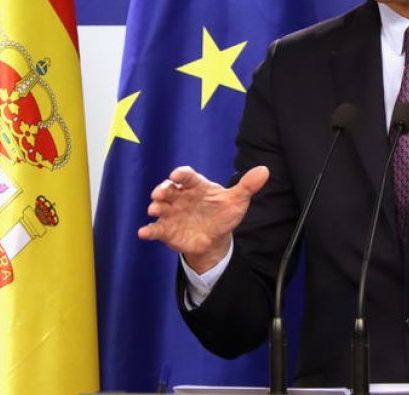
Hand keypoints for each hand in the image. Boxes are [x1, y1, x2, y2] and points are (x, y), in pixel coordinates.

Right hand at [137, 165, 269, 273]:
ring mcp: (171, 213)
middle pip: (169, 189)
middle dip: (162, 189)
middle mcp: (180, 197)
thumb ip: (247, 186)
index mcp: (195, 186)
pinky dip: (148, 230)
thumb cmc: (223, 213)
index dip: (182, 174)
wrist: (215, 237)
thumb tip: (265, 171)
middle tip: (159, 193)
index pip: (187, 176)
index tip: (177, 174)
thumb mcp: (237, 200)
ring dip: (155, 207)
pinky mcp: (167, 229)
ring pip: (160, 207)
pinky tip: (143, 233)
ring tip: (154, 209)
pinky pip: (155, 229)